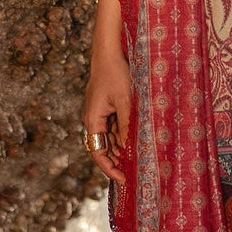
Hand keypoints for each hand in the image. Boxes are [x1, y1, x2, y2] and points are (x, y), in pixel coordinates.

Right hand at [83, 53, 131, 185]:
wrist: (110, 51)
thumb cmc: (116, 73)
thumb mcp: (125, 100)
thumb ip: (126, 125)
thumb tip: (129, 148)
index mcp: (93, 119)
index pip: (98, 153)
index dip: (110, 169)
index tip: (123, 180)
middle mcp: (94, 119)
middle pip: (104, 148)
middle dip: (117, 162)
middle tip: (135, 175)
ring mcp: (100, 113)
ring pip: (110, 139)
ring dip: (122, 150)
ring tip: (139, 162)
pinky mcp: (108, 107)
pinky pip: (114, 128)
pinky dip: (124, 137)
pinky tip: (137, 142)